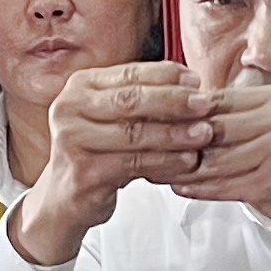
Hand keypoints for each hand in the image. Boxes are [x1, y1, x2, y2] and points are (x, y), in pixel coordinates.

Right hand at [7, 61, 214, 265]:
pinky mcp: (83, 172)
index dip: (166, 76)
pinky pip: (133, 163)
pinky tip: (187, 161)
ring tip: (204, 134)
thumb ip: (141, 99)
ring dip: (175, 134)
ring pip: (134, 133)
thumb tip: (192, 84)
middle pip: (131, 100)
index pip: (129, 74)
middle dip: (174, 102)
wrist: (64, 196)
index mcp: (79, 86)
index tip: (196, 81)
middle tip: (206, 105)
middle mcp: (69, 108)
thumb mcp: (112, 117)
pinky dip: (165, 162)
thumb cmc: (97, 152)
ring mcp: (72, 141)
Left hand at [173, 76, 270, 267]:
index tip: (158, 119)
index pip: (218, 99)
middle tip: (147, 145)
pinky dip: (198, 187)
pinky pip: (222, 184)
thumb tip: (191, 115)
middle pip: (211, 126)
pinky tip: (181, 186)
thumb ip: (246, 118)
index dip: (184, 111)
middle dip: (177, 139)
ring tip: (158, 169)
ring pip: (212, 158)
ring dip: (182, 167)